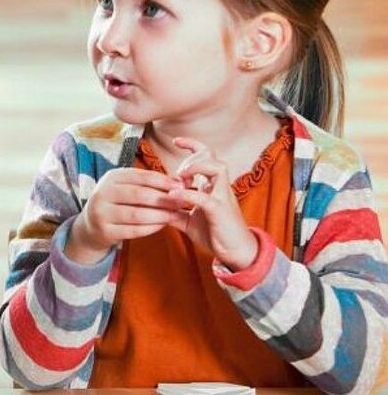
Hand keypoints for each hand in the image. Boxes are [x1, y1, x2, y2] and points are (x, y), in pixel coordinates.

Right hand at [66, 168, 179, 264]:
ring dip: (160, 215)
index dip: (163, 181)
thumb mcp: (126, 187)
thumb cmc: (117, 202)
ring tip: (175, 215)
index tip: (181, 186)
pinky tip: (163, 225)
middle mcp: (102, 193)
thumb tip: (178, 181)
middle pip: (139, 195)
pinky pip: (133, 230)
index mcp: (111, 177)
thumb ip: (148, 183)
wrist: (91, 225)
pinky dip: (151, 228)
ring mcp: (101, 213)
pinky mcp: (105, 231)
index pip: (141, 176)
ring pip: (137, 214)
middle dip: (164, 199)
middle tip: (182, 202)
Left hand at [165, 137, 258, 269]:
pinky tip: (175, 196)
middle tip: (179, 173)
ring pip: (218, 168)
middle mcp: (220, 188)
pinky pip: (206, 197)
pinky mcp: (221, 212)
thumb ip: (175, 211)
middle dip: (192, 158)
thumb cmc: (216, 234)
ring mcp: (222, 198)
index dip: (192, 145)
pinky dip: (188, 194)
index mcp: (213, 186)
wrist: (236, 253)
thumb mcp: (190, 221)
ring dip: (196, 168)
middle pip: (212, 157)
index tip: (176, 141)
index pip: (206, 157)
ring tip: (181, 179)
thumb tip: (157, 206)